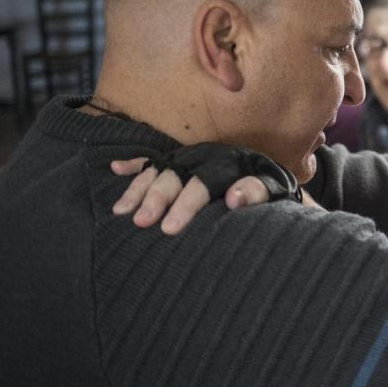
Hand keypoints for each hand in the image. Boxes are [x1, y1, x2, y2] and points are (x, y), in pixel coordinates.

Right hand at [110, 143, 300, 234]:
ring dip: (137, 189)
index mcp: (226, 164)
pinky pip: (153, 160)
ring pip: (157, 171)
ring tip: (121, 212)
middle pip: (174, 177)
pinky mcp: (180, 160)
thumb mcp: (272, 189)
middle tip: (141, 223)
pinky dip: (133, 164)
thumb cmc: (270, 187)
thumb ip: (256, 192)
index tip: (169, 229)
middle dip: (155, 200)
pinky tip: (114, 168)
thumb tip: (233, 199)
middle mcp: (202, 157)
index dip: (184, 207)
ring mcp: (188, 158)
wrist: (269, 173)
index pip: (201, 185)